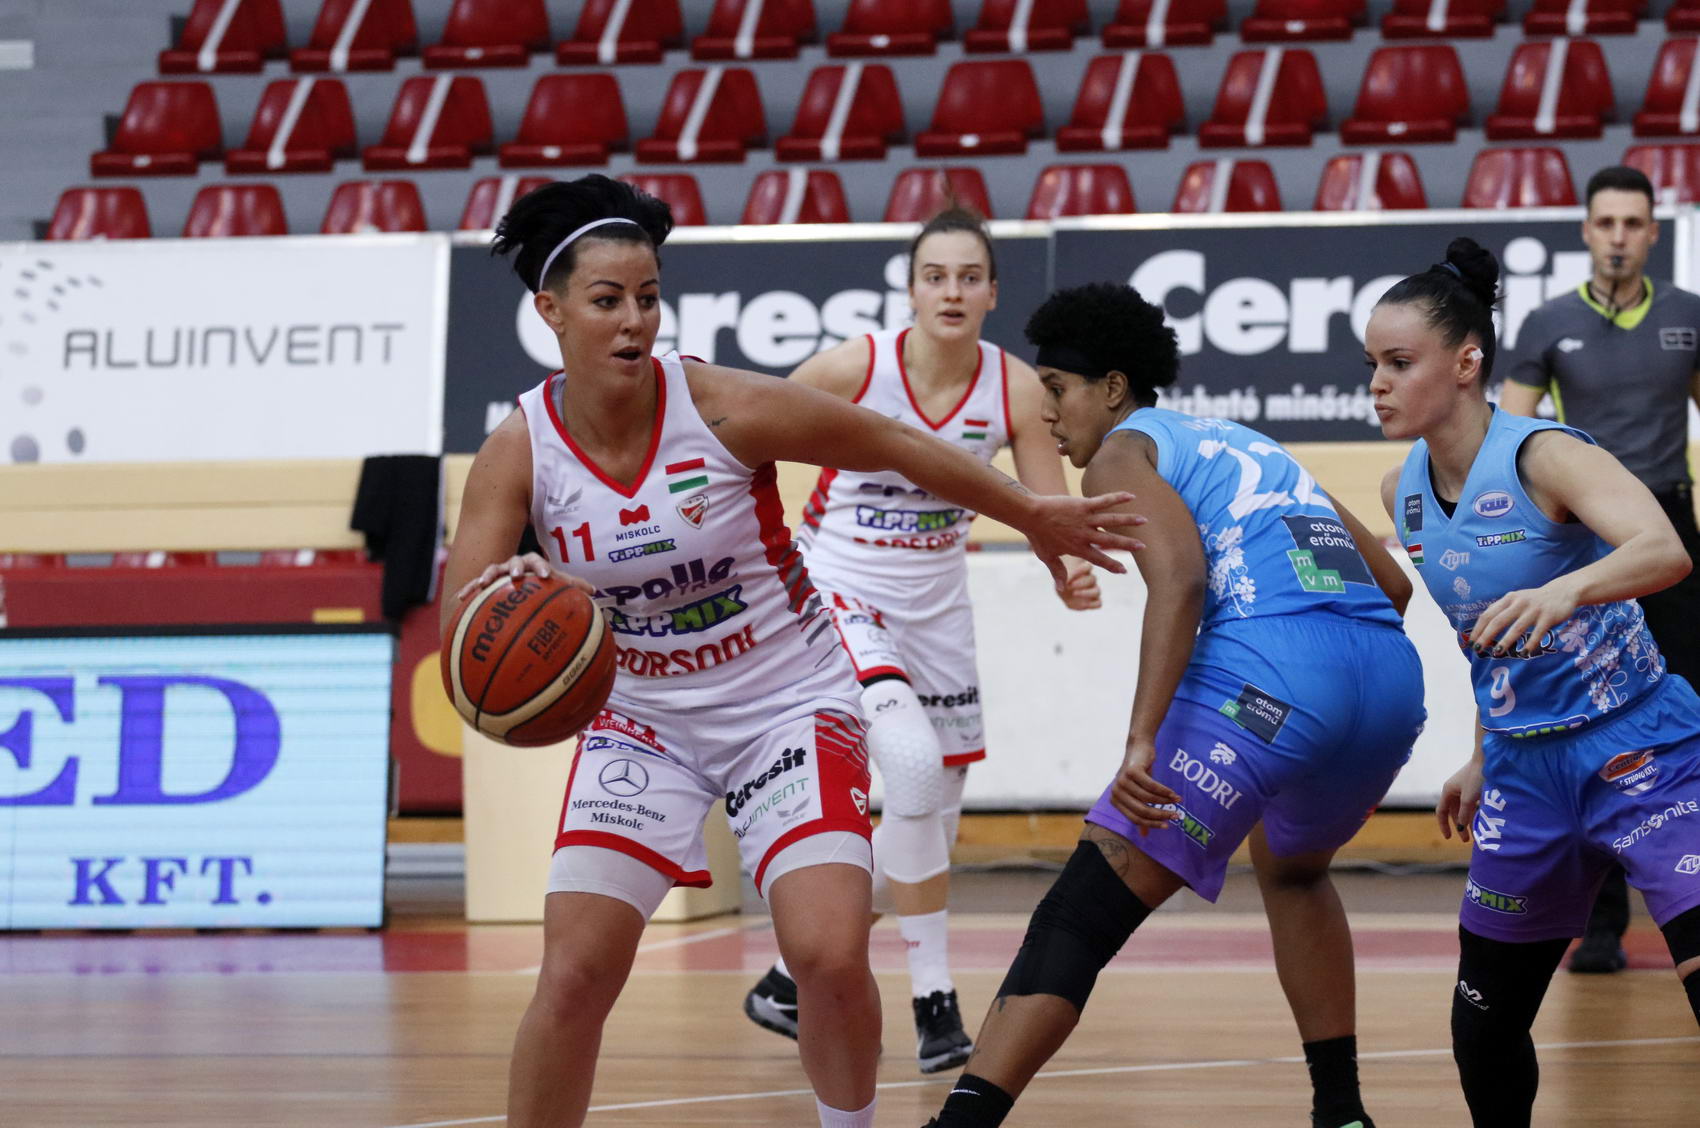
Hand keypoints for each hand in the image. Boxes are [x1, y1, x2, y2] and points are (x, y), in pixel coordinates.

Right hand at [452, 553, 595, 603]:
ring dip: (488, 576)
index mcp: (531, 563)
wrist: (518, 578)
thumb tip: (594, 591)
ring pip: (492, 570)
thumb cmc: (539, 582)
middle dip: (515, 567)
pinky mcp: (484, 583)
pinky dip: (469, 590)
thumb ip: (572, 585)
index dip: (541, 567)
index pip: (537, 560)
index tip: (547, 575)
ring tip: (484, 584)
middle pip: (514, 562)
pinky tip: (460, 598)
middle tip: (518, 576)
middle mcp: (513, 564)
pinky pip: (475, 586)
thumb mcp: (555, 582)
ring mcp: (497, 572)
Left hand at [1024, 492, 1145, 587]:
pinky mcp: (1083, 504)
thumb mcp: (1047, 557)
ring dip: (1129, 520)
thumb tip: (1060, 590)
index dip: (1112, 566)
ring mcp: (1085, 519)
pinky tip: (1131, 496)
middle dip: (1128, 545)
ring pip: (1112, 520)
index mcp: (1078, 548)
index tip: (1124, 571)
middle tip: (1143, 547)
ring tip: (1144, 520)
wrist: (1030, 514)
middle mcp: (1085, 535)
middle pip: (1111, 541)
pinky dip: (1117, 498)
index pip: (1099, 560)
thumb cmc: (1037, 536)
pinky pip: (1104, 501)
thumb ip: (1057, 572)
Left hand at [1055, 556, 1101, 609]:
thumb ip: (1061, 577)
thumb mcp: (1058, 577)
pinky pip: (1098, 604)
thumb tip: (1065, 584)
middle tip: (1069, 585)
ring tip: (1074, 593)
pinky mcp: (1092, 602)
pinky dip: (1092, 605)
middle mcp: (1091, 580)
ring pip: (1097, 591)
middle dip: (1080, 583)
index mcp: (1085, 570)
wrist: (1062, 590)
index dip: (1080, 571)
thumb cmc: (1061, 579)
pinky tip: (1081, 604)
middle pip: (1092, 579)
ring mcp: (1093, 591)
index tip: (1068, 576)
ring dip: (1086, 593)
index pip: (1088, 567)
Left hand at [1109, 735, 1181, 834]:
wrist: (1138, 747)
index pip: (1135, 818)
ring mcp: (1123, 781)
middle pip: (1142, 811)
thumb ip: (1139, 812)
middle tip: (1176, 816)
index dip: (1152, 824)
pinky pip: (1152, 787)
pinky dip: (1166, 792)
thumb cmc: (1139, 773)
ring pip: (1149, 799)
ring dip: (1165, 802)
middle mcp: (1116, 792)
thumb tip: (1144, 835)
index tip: (1167, 826)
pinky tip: (1174, 795)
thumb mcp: (1138, 794)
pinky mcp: (1132, 772)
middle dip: (1161, 815)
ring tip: (1177, 802)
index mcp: (1115, 801)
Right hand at [1436, 758, 1484, 842]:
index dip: (1443, 825)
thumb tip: (1460, 827)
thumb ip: (1463, 813)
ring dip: (1468, 820)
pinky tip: (1481, 818)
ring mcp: (1464, 787)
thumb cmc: (1476, 777)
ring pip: (1463, 808)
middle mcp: (1454, 789)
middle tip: (1467, 839)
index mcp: (1448, 790)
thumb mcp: (1468, 798)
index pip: (1441, 811)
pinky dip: (1474, 812)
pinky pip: (1471, 803)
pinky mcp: (1474, 786)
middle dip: (1459, 825)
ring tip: (1475, 831)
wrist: (1488, 759)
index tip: (1449, 837)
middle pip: (1453, 811)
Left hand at [1468, 578, 1578, 657]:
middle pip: (1498, 621)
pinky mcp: (1548, 617)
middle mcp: (1519, 603)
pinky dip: (1530, 644)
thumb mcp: (1516, 600)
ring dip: (1505, 641)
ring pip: (1516, 628)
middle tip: (1477, 649)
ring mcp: (1534, 610)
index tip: (1471, 641)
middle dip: (1486, 636)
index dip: (1478, 629)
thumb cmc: (1534, 600)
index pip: (1488, 615)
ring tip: (1497, 653)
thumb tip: (1483, 628)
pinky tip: (1524, 653)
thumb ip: (1502, 610)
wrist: (1563, 592)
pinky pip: (1537, 633)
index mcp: (1508, 599)